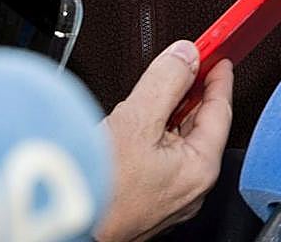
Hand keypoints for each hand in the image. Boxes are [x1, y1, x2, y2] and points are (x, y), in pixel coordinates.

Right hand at [95, 40, 232, 241]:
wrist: (60, 226)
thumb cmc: (98, 192)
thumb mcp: (134, 121)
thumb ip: (165, 82)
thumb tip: (185, 55)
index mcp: (200, 168)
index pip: (220, 111)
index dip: (218, 79)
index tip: (218, 59)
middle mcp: (189, 187)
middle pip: (199, 127)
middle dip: (191, 94)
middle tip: (188, 68)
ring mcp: (168, 198)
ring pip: (176, 144)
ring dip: (168, 115)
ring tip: (156, 92)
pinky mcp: (145, 203)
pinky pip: (158, 160)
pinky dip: (152, 137)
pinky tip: (133, 127)